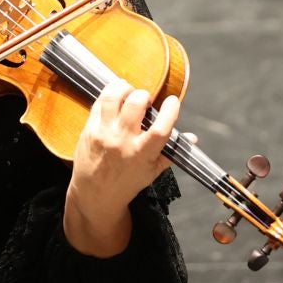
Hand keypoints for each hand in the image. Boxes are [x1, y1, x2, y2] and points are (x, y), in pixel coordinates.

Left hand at [63, 81, 178, 256]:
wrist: (95, 194)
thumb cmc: (127, 182)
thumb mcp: (152, 172)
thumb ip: (172, 152)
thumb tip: (192, 138)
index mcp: (142, 153)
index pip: (160, 127)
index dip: (170, 110)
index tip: (173, 101)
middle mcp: (122, 141)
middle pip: (135, 104)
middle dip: (144, 95)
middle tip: (146, 100)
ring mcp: (104, 133)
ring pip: (113, 97)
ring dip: (125, 88)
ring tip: (130, 93)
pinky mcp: (89, 128)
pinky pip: (99, 102)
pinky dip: (110, 94)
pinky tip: (116, 97)